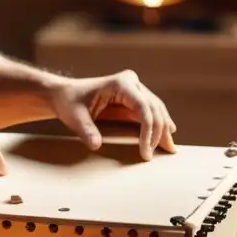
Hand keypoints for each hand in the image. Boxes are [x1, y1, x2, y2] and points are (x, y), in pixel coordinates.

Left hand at [49, 70, 176, 160]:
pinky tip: (168, 136)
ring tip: (170, 148)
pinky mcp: (135, 98)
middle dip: (160, 132)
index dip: (148, 130)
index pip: (143, 107)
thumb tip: (96, 145)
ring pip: (157, 109)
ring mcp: (135, 89)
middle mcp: (131, 83)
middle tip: (164, 153)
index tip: (145, 151)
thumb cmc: (69, 103)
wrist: (65, 95)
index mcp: (120, 84)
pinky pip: (151, 112)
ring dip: (164, 129)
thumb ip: (86, 130)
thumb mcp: (74, 117)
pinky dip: (159, 125)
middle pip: (154, 108)